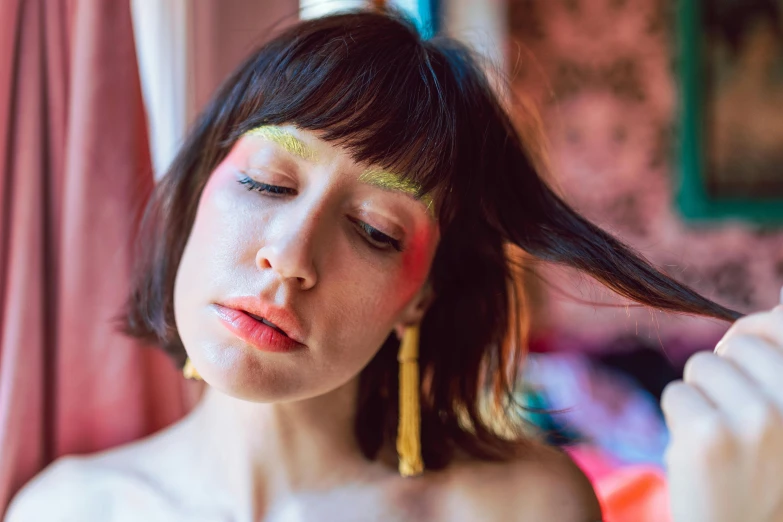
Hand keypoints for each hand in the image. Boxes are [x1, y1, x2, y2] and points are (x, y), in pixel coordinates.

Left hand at [661, 288, 782, 521]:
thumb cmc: (762, 467)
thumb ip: (781, 362)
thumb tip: (778, 300)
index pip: (782, 322)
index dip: (757, 332)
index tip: (747, 362)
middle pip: (739, 343)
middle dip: (727, 374)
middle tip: (735, 418)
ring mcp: (757, 419)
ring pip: (703, 366)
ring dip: (701, 396)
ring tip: (720, 437)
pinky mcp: (710, 435)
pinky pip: (677, 393)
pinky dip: (680, 418)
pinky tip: (700, 452)